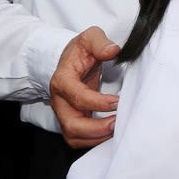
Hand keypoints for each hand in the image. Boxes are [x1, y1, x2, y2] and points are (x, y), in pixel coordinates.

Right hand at [49, 26, 120, 147]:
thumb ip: (100, 42)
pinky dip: (95, 141)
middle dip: (95, 129)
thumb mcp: (89, 37)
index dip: (97, 103)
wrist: (69, 60)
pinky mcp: (72, 120)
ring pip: (74, 136)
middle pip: (71, 125)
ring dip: (96, 138)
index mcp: (63, 80)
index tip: (117, 101)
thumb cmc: (80, 50)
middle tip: (117, 123)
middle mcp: (60, 101)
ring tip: (118, 130)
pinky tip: (112, 134)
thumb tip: (113, 50)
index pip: (77, 97)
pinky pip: (80, 139)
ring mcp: (65, 113)